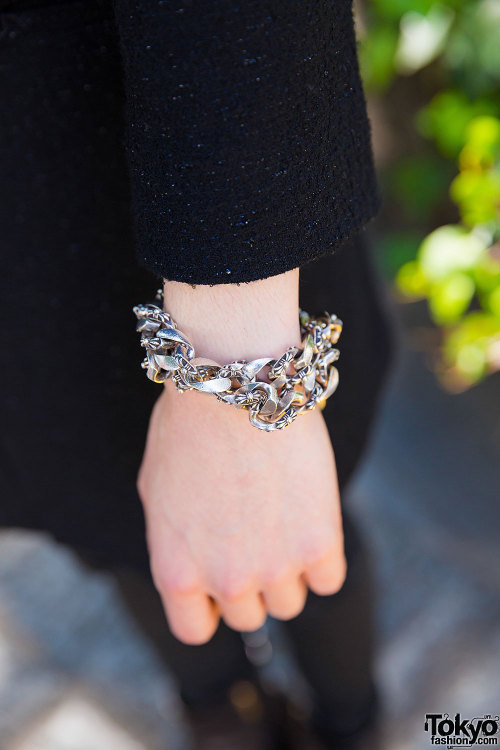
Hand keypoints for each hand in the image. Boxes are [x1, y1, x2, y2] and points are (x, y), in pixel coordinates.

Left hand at [136, 269, 345, 643]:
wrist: (234, 385)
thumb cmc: (189, 425)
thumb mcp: (156, 492)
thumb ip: (175, 543)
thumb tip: (196, 565)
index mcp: (176, 572)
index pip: (195, 630)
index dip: (208, 606)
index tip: (218, 581)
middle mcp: (225, 581)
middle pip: (247, 616)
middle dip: (249, 581)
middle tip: (253, 537)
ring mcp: (275, 566)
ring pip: (289, 601)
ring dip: (287, 570)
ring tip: (281, 520)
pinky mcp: (320, 544)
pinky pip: (329, 580)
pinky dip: (322, 557)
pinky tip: (309, 519)